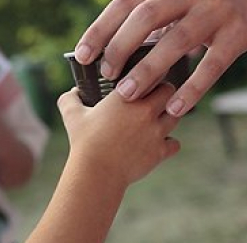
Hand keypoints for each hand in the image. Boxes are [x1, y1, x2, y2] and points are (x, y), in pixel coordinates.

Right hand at [57, 83, 180, 185]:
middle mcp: (146, 110)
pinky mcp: (160, 151)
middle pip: (169, 90)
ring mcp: (156, 131)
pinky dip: (168, 143)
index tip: (145, 79)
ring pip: (176, 115)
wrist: (96, 171)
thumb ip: (70, 98)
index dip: (150, 75)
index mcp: (126, 95)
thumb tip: (73, 92)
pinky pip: (174, 143)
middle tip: (154, 97)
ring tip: (156, 119)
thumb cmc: (84, 142)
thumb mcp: (72, 115)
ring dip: (168, 115)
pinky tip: (157, 143)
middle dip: (163, 92)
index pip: (151, 73)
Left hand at [74, 0, 246, 115]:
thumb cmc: (220, 3)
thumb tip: (121, 54)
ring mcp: (216, 11)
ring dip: (149, 69)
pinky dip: (192, 87)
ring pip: (176, 41)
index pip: (126, 2)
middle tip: (106, 75)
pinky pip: (212, 64)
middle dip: (120, 46)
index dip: (100, 28)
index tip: (81, 54)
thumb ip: (158, 21)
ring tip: (129, 94)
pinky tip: (175, 107)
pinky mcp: (239, 33)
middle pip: (145, 16)